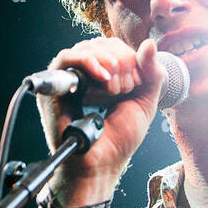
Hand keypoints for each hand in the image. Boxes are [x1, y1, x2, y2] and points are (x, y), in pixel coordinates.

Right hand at [36, 35, 167, 195]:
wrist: (101, 164)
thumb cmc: (120, 140)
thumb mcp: (145, 103)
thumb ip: (152, 74)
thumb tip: (149, 43)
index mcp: (105, 77)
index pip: (116, 47)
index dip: (131, 58)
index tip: (136, 84)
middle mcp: (86, 76)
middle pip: (102, 44)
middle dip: (121, 62)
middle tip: (124, 89)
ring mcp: (69, 80)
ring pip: (86, 48)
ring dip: (107, 63)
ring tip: (114, 89)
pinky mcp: (55, 88)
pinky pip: (65, 58)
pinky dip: (87, 61)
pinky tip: (102, 76)